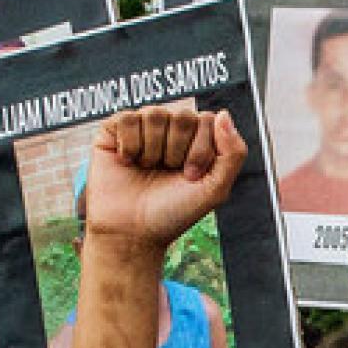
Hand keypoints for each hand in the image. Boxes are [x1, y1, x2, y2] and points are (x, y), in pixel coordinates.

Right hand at [83, 106, 245, 251]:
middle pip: (183, 116)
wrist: (132, 234)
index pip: (207, 120)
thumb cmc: (172, 213)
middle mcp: (169, 129)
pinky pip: (128, 118)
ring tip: (146, 169)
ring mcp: (142, 127)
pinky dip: (130, 145)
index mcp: (195, 139)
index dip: (200, 151)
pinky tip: (127, 162)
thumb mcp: (214, 190)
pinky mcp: (114, 131)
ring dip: (153, 151)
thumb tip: (223, 113)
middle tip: (166, 174)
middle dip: (177, 151)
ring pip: (155, 114)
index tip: (189, 177)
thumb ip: (233, 154)